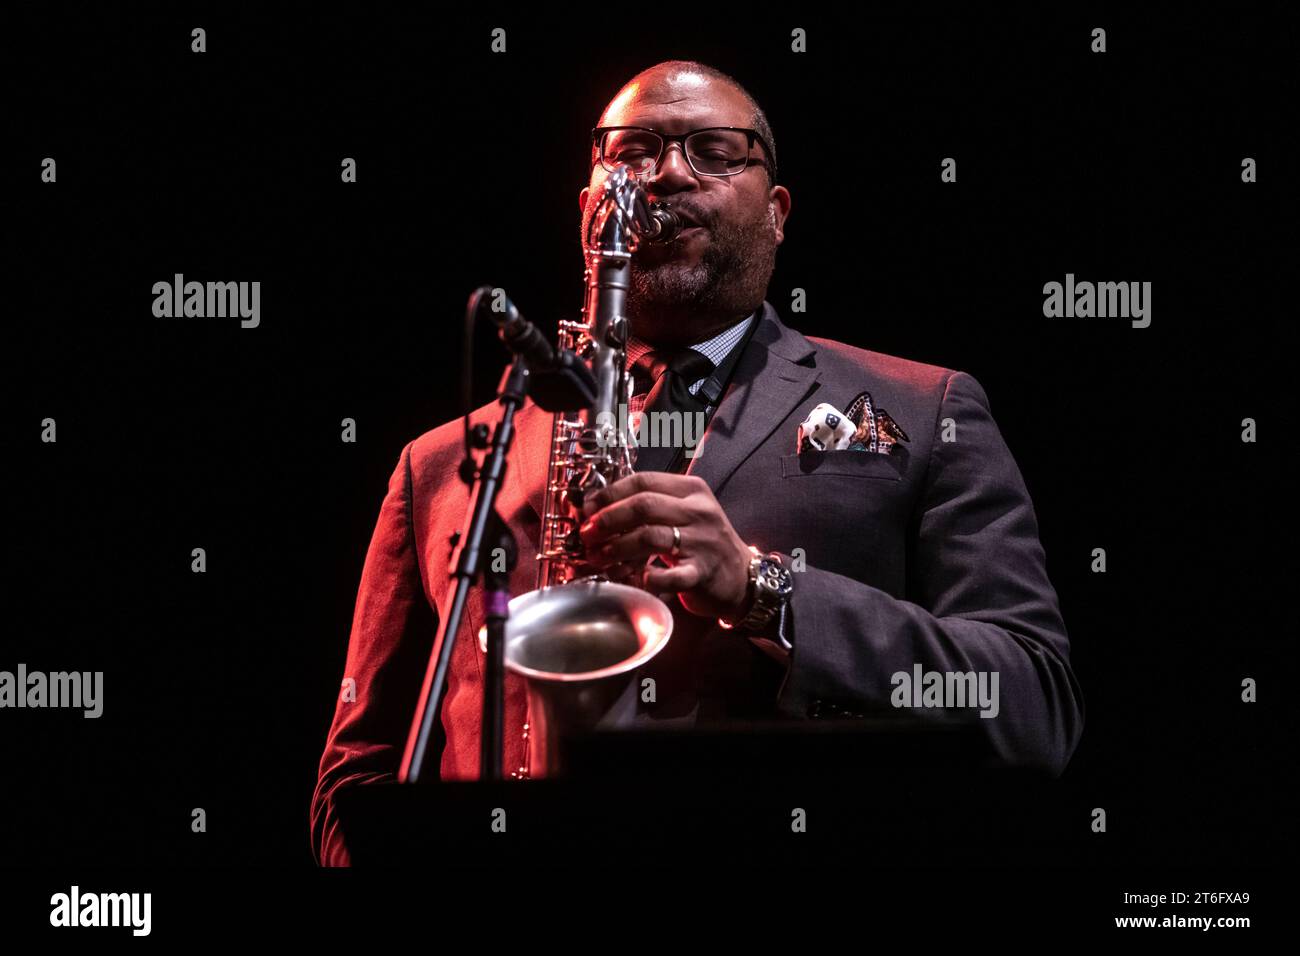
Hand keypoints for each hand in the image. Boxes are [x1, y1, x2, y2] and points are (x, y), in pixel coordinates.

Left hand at [578, 473, 753, 621]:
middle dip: (608, 519)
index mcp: (691, 490)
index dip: (609, 494)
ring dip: (617, 548)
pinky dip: (649, 578)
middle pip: (643, 506)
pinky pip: (671, 575)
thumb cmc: (704, 543)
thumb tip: (599, 509)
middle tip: (587, 534)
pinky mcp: (703, 573)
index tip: (587, 508)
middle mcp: (698, 511)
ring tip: (599, 557)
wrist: (742, 576)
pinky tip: (637, 580)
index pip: (643, 481)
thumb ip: (651, 507)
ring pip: (650, 537)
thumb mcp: (685, 512)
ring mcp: (702, 542)